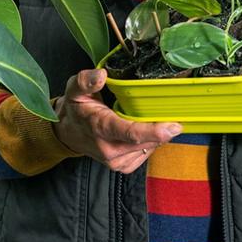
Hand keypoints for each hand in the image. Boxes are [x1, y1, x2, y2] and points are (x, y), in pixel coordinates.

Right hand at [53, 69, 181, 173]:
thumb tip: (100, 75)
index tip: (174, 126)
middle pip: (145, 142)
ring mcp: (115, 160)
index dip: (155, 131)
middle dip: (161, 130)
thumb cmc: (75, 109)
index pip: (131, 134)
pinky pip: (145, 154)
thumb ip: (85, 80)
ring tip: (149, 120)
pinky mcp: (122, 166)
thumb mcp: (74, 89)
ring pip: (148, 149)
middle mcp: (108, 148)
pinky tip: (142, 132)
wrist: (68, 133)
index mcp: (100, 128)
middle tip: (170, 115)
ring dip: (155, 136)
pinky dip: (149, 143)